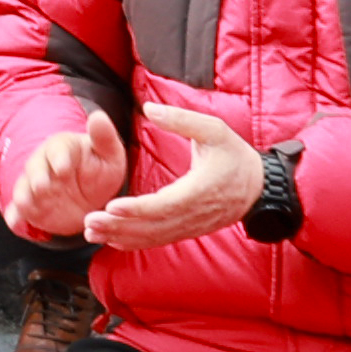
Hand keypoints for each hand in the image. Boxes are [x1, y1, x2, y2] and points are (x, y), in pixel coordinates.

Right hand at [4, 108, 129, 243]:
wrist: (92, 195)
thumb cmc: (100, 169)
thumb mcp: (109, 154)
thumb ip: (104, 137)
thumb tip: (99, 116)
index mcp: (62, 148)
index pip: (57, 150)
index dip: (59, 159)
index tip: (64, 168)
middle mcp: (43, 165)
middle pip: (35, 169)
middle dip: (38, 178)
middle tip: (43, 187)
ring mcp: (35, 187)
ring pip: (24, 189)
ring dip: (25, 196)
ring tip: (26, 204)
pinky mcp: (32, 207)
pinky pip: (19, 211)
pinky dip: (15, 217)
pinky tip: (15, 223)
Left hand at [81, 98, 269, 253]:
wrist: (261, 187)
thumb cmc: (236, 156)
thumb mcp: (215, 130)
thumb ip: (182, 119)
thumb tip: (150, 108)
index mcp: (200, 190)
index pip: (165, 205)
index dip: (138, 209)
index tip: (112, 207)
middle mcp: (195, 214)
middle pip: (154, 226)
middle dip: (120, 226)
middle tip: (89, 224)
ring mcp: (193, 226)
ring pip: (154, 237)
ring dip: (122, 236)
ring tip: (91, 233)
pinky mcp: (190, 230)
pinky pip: (161, 240)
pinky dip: (136, 242)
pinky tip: (113, 241)